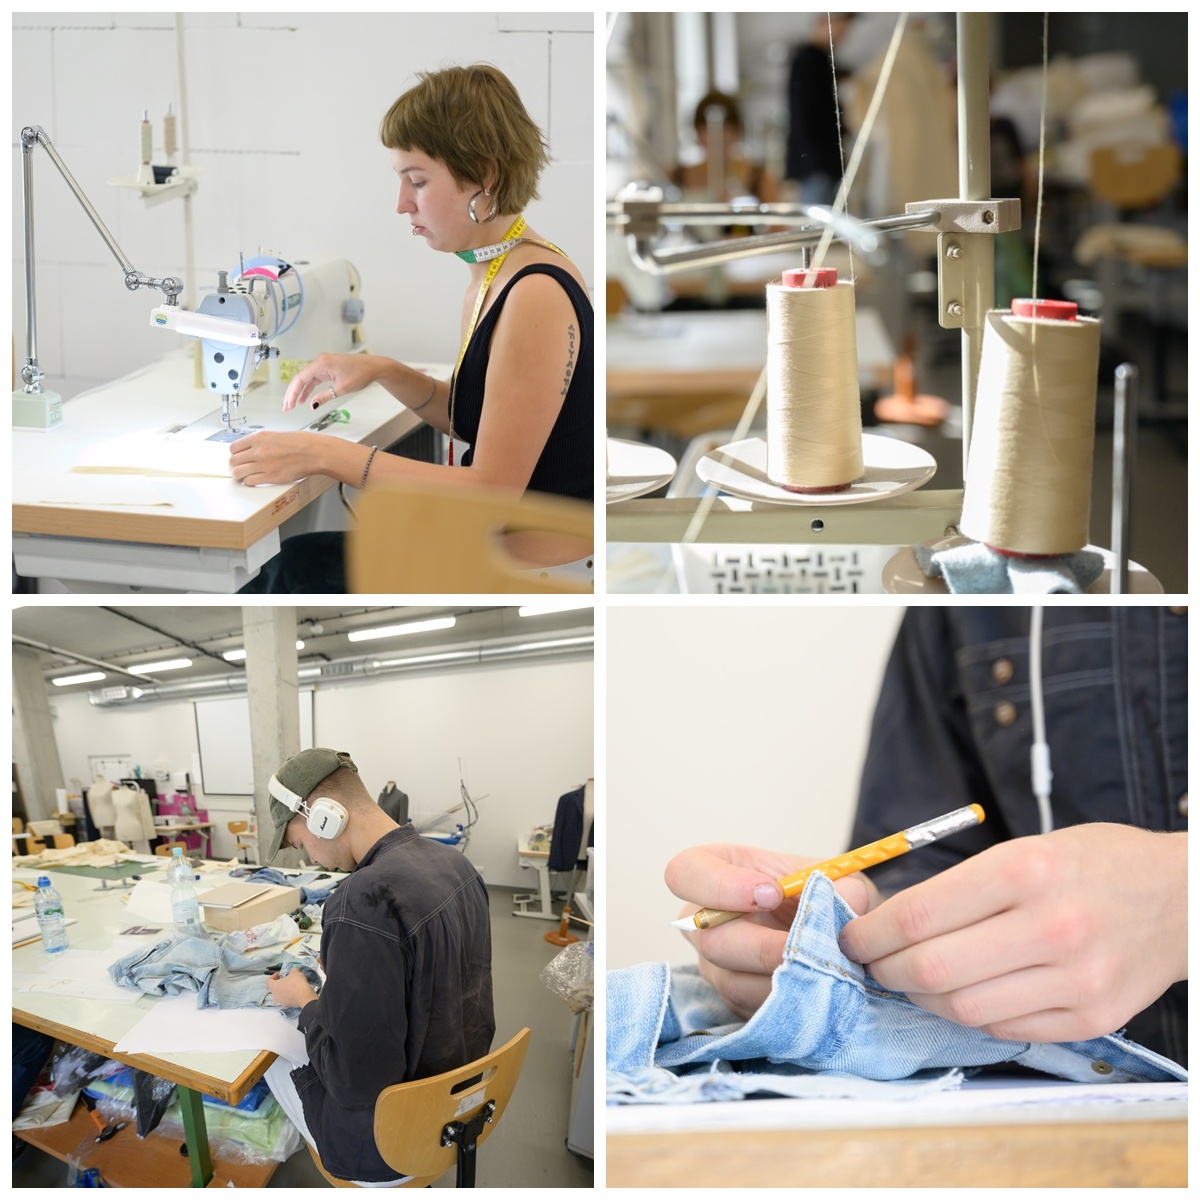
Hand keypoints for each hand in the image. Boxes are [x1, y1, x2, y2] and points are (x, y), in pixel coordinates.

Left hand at [229, 431, 323, 485]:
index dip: (235, 454)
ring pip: (238, 473)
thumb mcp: (277, 435)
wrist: (314, 452)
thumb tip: (253, 449)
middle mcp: (258, 450)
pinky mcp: (270, 477)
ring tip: (244, 476)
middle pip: (233, 461)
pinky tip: (254, 480)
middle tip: (240, 468)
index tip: (238, 457)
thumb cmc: (302, 443)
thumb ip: (262, 442)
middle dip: (235, 465)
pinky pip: (250, 481)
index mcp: (259, 437)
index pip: (234, 447)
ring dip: (239, 476)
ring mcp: (263, 464)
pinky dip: (249, 482)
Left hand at [266, 968, 317, 1009]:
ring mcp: (280, 1002)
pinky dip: (289, 995)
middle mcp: (275, 995)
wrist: (304, 996)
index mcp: (274, 986)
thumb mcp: (295, 972)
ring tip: (292, 986)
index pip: (269, 981)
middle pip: (274, 988)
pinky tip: (296, 992)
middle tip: (287, 979)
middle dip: (280, 983)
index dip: (274, 976)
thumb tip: (294, 970)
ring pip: (280, 994)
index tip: (281, 973)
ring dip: (284, 990)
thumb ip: (293, 970)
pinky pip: (286, 999)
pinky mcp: (287, 1005)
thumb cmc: (296, 983)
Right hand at [282, 353, 384, 412]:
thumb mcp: (342, 388)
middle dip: (292, 394)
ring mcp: (323, 365)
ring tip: (291, 406)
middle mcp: (320, 362)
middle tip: (286, 408)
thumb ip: (325, 396)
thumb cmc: (361, 373)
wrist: (373, 367)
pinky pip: (314, 380)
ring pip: (306, 380)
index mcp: (321, 363)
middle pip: (300, 378)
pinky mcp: (327, 369)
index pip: (300, 378)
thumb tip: (312, 405)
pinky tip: (303, 400)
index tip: (289, 405)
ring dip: (298, 392)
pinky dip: (308, 389)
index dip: (292, 393)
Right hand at [664, 843, 879, 1017]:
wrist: (834, 930)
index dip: (721, 886)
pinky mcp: (735, 1001)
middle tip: (805, 946)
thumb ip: (842, 886)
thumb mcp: (839, 878)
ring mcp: (715, 964)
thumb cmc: (822, 892)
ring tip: (824, 971)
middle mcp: (704, 920)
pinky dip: (788, 1004)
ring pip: (731, 981)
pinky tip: (818, 991)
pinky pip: (753, 1010)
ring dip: (780, 980)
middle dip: (761, 946)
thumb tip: (841, 903)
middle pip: (708, 938)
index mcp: (716, 869)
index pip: (685, 872)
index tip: (771, 894)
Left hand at [839, 824, 1187, 1042]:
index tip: (852, 937)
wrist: (1181, 897)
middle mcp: (1051, 926)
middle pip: (932, 968)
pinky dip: (970, 1014)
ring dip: (923, 998)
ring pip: (963, 1008)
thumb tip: (887, 922)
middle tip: (873, 963)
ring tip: (914, 978)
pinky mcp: (1092, 1019)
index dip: (870, 933)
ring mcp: (1076, 979)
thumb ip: (959, 888)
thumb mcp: (1024, 849)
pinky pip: (1004, 1028)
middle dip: (886, 970)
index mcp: (1025, 871)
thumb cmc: (1093, 864)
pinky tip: (965, 992)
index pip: (919, 915)